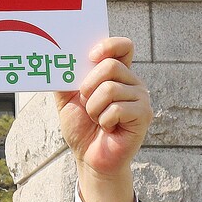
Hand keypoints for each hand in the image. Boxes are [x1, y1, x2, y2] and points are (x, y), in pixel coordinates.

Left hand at [53, 37, 150, 201]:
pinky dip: (104, 120)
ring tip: (97, 119)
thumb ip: (64, 76)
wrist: (89, 157)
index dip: (109, 45)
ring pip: (110, 88)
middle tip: (86, 103)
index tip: (91, 56)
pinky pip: (117, 108)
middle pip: (110, 66)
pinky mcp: (143, 114)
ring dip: (94, 108)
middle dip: (88, 86)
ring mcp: (141, 97)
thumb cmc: (81, 127)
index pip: (123, 47)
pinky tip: (108, 128)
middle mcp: (132, 82)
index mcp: (117, 74)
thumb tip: (57, 57)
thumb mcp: (66, 98)